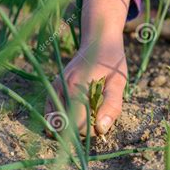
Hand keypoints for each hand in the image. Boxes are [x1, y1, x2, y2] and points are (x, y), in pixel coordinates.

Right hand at [45, 0, 129, 136]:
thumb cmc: (112, 60)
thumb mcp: (118, 81)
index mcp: (76, 87)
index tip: (102, 123)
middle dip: (82, 129)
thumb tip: (101, 129)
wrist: (98, 40)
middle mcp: (61, 88)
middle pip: (66, 125)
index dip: (91, 130)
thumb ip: (111, 105)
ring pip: (57, 121)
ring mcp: (54, 87)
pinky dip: (61, 119)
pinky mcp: (53, 87)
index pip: (77, 125)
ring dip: (72, 125)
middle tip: (96, 118)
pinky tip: (75, 114)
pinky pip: (51, 112)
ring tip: (87, 114)